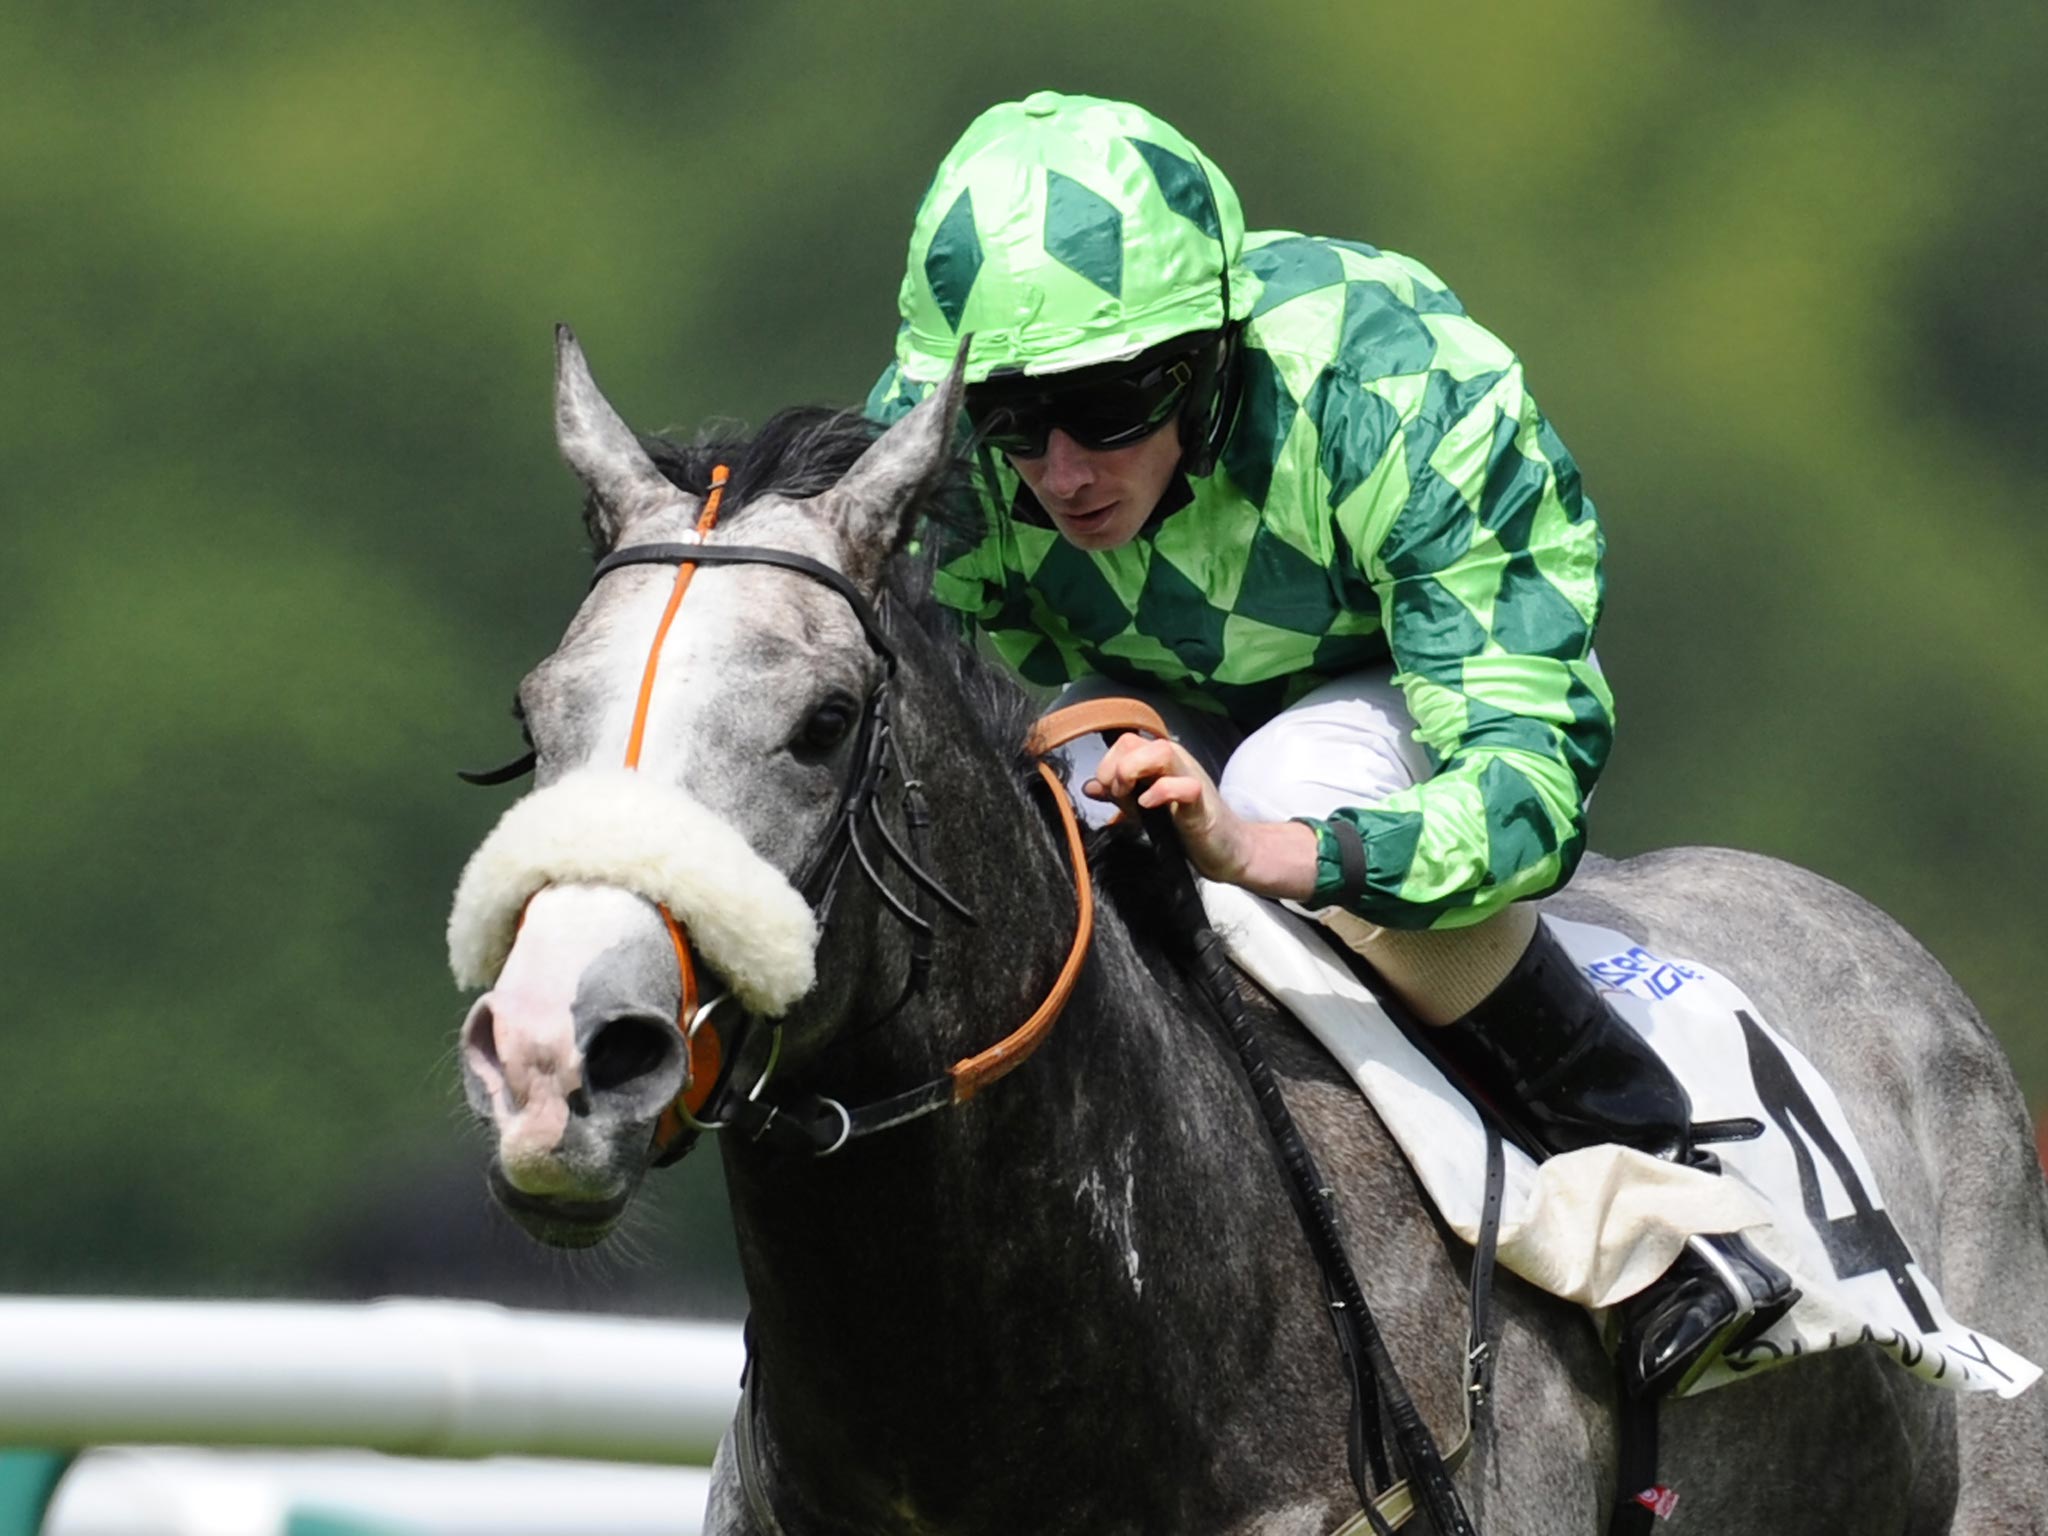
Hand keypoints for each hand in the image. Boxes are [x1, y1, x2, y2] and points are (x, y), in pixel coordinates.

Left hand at [1084, 734, 1319, 901]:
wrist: (1227, 849)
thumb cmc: (1186, 827)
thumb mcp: (1144, 807)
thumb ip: (1119, 795)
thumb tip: (1090, 786)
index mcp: (1158, 760)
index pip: (1123, 742)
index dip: (1107, 765)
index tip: (1111, 794)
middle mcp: (1175, 762)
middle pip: (1133, 740)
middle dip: (1114, 769)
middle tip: (1119, 797)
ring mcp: (1190, 778)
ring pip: (1161, 751)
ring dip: (1133, 772)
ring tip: (1132, 799)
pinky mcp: (1202, 803)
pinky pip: (1185, 786)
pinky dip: (1161, 793)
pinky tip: (1150, 807)